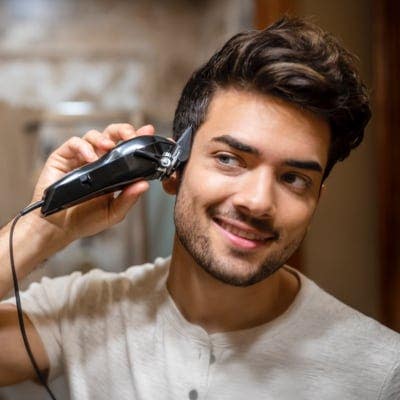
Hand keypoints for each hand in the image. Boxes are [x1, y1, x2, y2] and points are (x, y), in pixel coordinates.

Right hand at [30, 123, 154, 244]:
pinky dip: (83, 147)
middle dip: (122, 130)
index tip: (147, 133)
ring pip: (93, 135)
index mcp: (113, 170)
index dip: (137, 138)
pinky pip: (74, 143)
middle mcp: (98, 160)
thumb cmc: (86, 219)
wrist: (60, 228)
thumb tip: (144, 185)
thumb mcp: (113, 212)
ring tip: (109, 146)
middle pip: (111, 135)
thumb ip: (129, 199)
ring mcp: (80, 158)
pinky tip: (90, 158)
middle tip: (130, 136)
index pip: (127, 149)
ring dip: (103, 138)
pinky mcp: (63, 158)